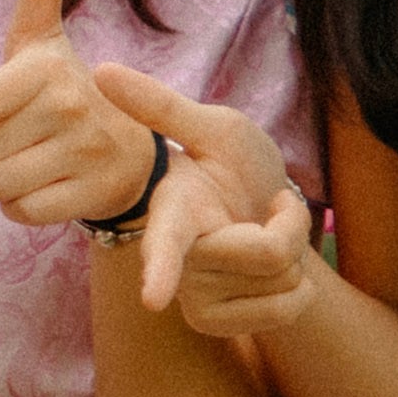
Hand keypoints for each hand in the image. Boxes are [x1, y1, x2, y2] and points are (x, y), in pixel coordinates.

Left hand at [0, 0, 159, 230]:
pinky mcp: (92, 194)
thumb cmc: (64, 88)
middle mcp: (71, 107)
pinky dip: (20, 208)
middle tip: (11, 138)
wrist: (132, 146)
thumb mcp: (44, 37)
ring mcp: (85, 154)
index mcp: (48, 68)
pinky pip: (21, 213)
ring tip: (26, 161)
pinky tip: (43, 186)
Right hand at [94, 63, 328, 337]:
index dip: (161, 269)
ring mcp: (195, 300)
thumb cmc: (233, 166)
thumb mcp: (215, 128)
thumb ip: (160, 105)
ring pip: (284, 277)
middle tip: (272, 205)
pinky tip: (272, 273)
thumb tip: (99, 69)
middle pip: (268, 251)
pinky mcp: (218, 327)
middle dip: (291, 221)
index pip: (164, 243)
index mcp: (172, 211)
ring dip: (295, 249)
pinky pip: (291, 309)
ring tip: (265, 233)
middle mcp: (178, 261)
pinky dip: (299, 285)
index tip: (153, 298)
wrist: (259, 214)